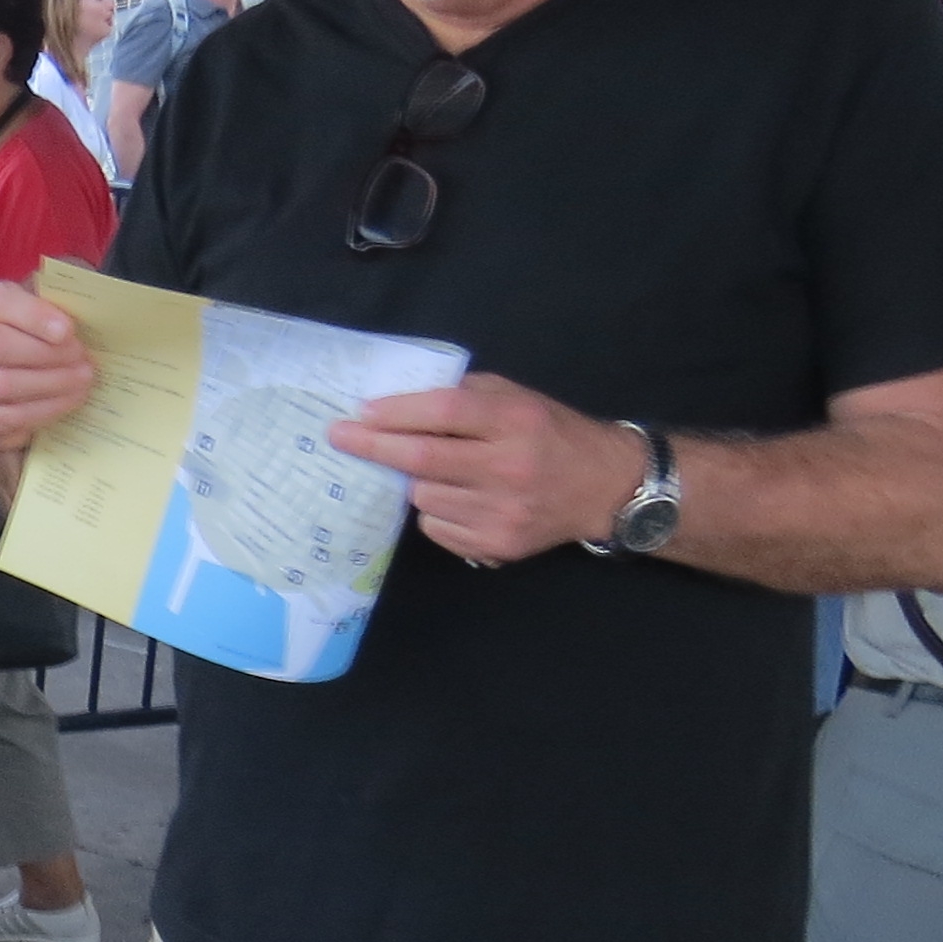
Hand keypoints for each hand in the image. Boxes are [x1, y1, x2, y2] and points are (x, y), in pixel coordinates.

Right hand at [0, 280, 97, 451]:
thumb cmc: (20, 331)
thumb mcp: (31, 306)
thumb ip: (49, 305)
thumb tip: (75, 324)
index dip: (33, 315)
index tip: (68, 330)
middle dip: (45, 354)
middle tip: (83, 360)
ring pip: (1, 385)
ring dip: (50, 385)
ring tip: (82, 382)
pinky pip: (5, 418)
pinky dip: (41, 411)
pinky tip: (64, 403)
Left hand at [326, 375, 649, 568]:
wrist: (603, 488)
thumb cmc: (550, 434)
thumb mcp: (516, 399)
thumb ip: (464, 396)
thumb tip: (397, 402)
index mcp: (516, 422)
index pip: (444, 412)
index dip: (398, 411)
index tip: (362, 411)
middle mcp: (509, 468)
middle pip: (422, 459)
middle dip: (373, 447)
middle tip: (339, 436)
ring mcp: (502, 512)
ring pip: (423, 496)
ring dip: (414, 481)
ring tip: (436, 470)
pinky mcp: (496, 545)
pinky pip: (436, 526)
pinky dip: (433, 510)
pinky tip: (458, 498)